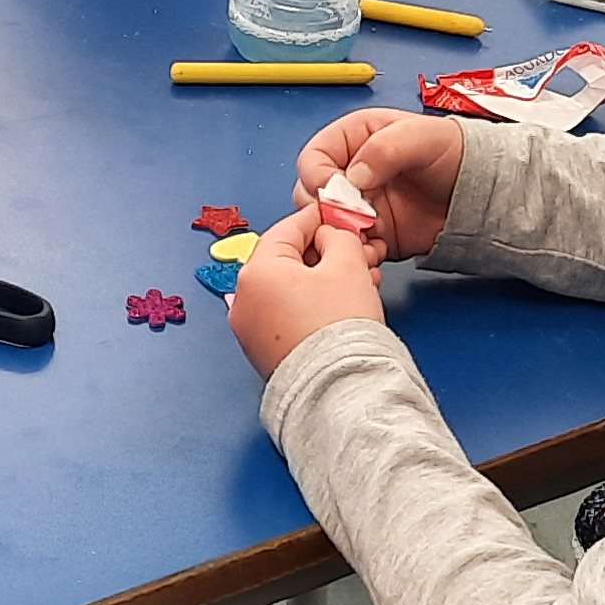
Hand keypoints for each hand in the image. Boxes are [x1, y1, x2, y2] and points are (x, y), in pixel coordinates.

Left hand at [228, 206, 386, 378]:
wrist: (339, 389)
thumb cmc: (340, 327)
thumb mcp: (348, 264)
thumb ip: (338, 236)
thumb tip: (329, 236)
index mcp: (256, 272)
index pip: (287, 229)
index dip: (318, 218)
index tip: (337, 215)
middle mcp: (244, 300)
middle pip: (288, 260)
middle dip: (326, 253)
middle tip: (357, 251)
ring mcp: (250, 330)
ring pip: (290, 289)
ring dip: (324, 279)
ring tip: (360, 280)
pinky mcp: (264, 351)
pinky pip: (287, 314)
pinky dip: (312, 304)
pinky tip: (342, 304)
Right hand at [293, 108, 462, 259]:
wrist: (481, 192)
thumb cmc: (455, 152)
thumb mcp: (423, 137)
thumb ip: (386, 148)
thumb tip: (354, 175)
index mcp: (355, 138)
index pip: (314, 157)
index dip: (318, 176)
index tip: (333, 191)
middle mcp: (350, 171)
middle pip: (310, 194)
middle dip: (326, 210)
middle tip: (353, 219)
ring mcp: (359, 205)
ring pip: (325, 224)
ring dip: (339, 235)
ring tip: (367, 237)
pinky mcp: (371, 233)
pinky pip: (348, 248)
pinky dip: (356, 254)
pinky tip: (378, 251)